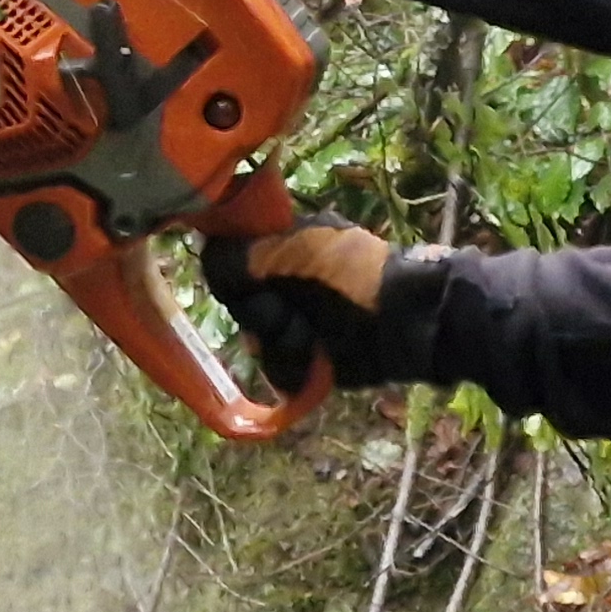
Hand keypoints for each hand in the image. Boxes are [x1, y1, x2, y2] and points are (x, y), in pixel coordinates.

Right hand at [204, 213, 418, 392]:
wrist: (404, 324)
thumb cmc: (353, 277)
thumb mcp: (296, 251)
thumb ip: (243, 253)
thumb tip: (205, 254)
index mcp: (286, 244)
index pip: (232, 257)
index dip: (233, 274)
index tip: (246, 283)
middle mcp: (286, 282)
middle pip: (242, 303)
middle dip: (262, 314)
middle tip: (286, 314)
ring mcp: (298, 321)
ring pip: (257, 338)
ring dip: (280, 342)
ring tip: (309, 339)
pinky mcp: (308, 357)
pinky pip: (278, 367)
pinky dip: (293, 367)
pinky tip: (313, 359)